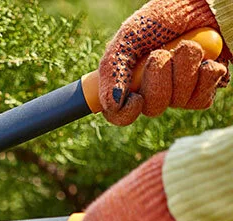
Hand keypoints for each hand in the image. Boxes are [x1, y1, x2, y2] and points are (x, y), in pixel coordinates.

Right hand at [100, 0, 229, 124]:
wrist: (204, 3)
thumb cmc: (164, 15)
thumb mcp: (129, 36)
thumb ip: (112, 69)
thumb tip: (111, 104)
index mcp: (130, 81)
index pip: (120, 115)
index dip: (126, 113)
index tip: (135, 98)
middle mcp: (154, 90)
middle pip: (152, 108)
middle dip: (158, 78)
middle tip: (161, 53)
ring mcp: (180, 91)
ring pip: (178, 102)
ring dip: (183, 69)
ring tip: (186, 46)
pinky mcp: (205, 88)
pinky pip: (201, 99)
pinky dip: (204, 75)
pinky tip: (205, 59)